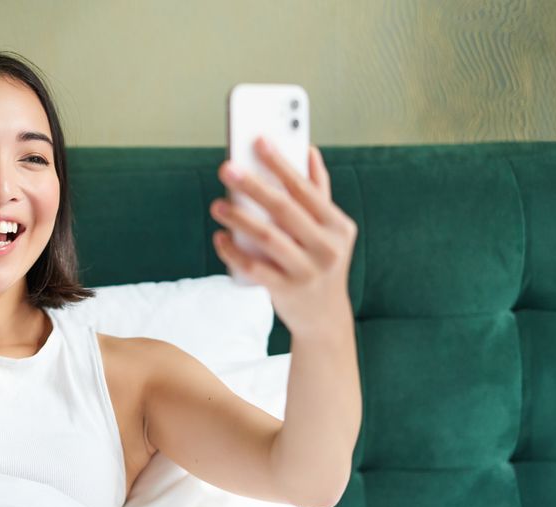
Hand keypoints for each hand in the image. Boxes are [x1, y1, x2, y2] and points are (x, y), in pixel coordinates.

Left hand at [211, 137, 357, 338]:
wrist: (324, 317)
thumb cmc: (320, 261)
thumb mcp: (329, 229)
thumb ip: (318, 190)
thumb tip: (309, 150)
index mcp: (338, 225)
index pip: (306, 189)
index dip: (281, 163)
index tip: (258, 140)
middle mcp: (327, 247)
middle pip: (284, 210)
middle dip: (253, 186)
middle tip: (226, 168)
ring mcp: (308, 271)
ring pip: (268, 238)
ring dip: (239, 218)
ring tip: (217, 205)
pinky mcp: (287, 291)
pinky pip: (254, 267)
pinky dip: (234, 252)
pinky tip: (220, 238)